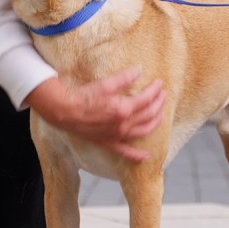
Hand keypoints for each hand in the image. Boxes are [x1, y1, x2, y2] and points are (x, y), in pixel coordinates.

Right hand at [24, 68, 166, 161]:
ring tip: (161, 114)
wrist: (66, 112)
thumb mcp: (105, 83)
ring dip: (155, 123)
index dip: (155, 90)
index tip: (159, 83)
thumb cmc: (84, 96)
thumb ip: (124, 78)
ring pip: (143, 131)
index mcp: (124, 109)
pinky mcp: (109, 143)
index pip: (146, 99)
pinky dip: (137, 156)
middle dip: (159, 104)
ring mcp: (118, 136)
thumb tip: (139, 70)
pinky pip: (125, 152)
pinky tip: (146, 157)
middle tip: (162, 95)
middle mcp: (124, 125)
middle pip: (149, 115)